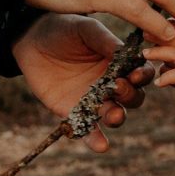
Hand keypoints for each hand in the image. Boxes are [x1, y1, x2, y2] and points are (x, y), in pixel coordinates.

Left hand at [11, 14, 154, 151]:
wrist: (31, 40)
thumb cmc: (64, 29)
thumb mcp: (86, 29)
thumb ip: (106, 41)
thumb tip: (126, 53)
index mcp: (121, 63)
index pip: (142, 73)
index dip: (143, 76)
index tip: (136, 75)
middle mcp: (112, 84)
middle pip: (134, 97)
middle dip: (130, 95)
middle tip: (117, 87)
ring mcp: (95, 100)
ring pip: (116, 115)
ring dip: (118, 117)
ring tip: (113, 114)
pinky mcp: (75, 113)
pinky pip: (89, 130)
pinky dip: (96, 140)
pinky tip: (101, 146)